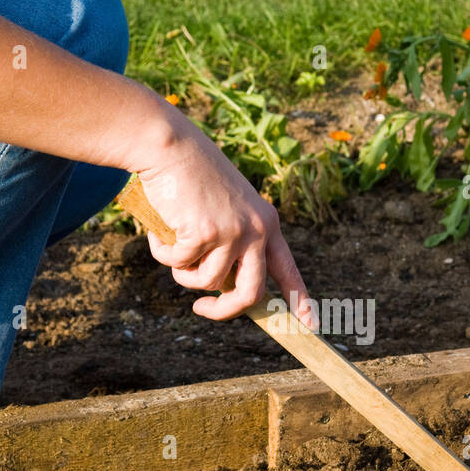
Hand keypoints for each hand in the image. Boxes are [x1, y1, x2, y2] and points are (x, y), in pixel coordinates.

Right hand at [135, 113, 315, 325]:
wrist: (171, 145)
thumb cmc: (194, 176)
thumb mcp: (227, 208)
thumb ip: (232, 242)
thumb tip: (223, 286)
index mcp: (268, 224)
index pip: (288, 270)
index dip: (300, 300)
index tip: (311, 325)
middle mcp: (257, 230)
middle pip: (250, 294)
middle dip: (224, 311)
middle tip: (201, 309)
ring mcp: (233, 232)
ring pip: (206, 282)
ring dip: (182, 273)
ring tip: (172, 245)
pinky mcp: (204, 233)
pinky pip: (178, 264)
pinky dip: (163, 252)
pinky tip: (158, 229)